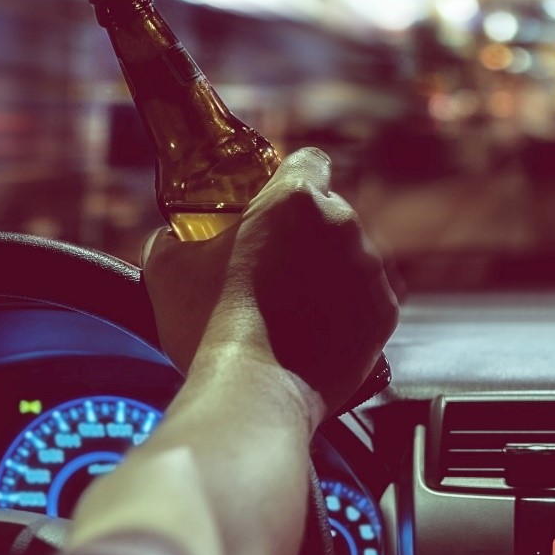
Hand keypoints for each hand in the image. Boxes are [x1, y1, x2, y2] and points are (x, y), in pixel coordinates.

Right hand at [143, 148, 397, 416]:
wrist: (254, 392)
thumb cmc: (210, 325)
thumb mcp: (168, 268)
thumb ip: (172, 237)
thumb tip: (171, 238)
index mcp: (296, 199)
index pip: (308, 162)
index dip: (289, 181)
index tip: (274, 207)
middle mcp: (344, 224)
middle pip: (331, 214)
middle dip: (308, 235)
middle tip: (274, 270)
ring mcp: (371, 269)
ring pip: (354, 256)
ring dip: (332, 272)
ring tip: (295, 307)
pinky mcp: (386, 311)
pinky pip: (370, 298)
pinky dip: (350, 309)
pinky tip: (318, 329)